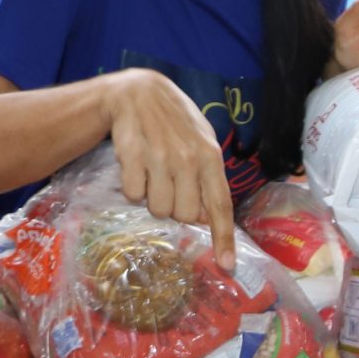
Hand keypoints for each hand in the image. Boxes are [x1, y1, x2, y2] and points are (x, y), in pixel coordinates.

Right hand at [103, 69, 235, 257]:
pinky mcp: (132, 156)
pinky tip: (137, 167)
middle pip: (185, 215)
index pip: (220, 205)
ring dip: (154, 200)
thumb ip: (208, 179)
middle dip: (177, 210)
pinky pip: (133, 194)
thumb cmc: (175, 122)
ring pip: (158, 210)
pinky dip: (133, 188)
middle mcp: (188, 160)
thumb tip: (206, 219)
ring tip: (154, 175)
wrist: (138, 92)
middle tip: (171, 187)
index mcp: (211, 157)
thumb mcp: (201, 143)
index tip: (227, 265)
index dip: (223, 238)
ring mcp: (159, 158)